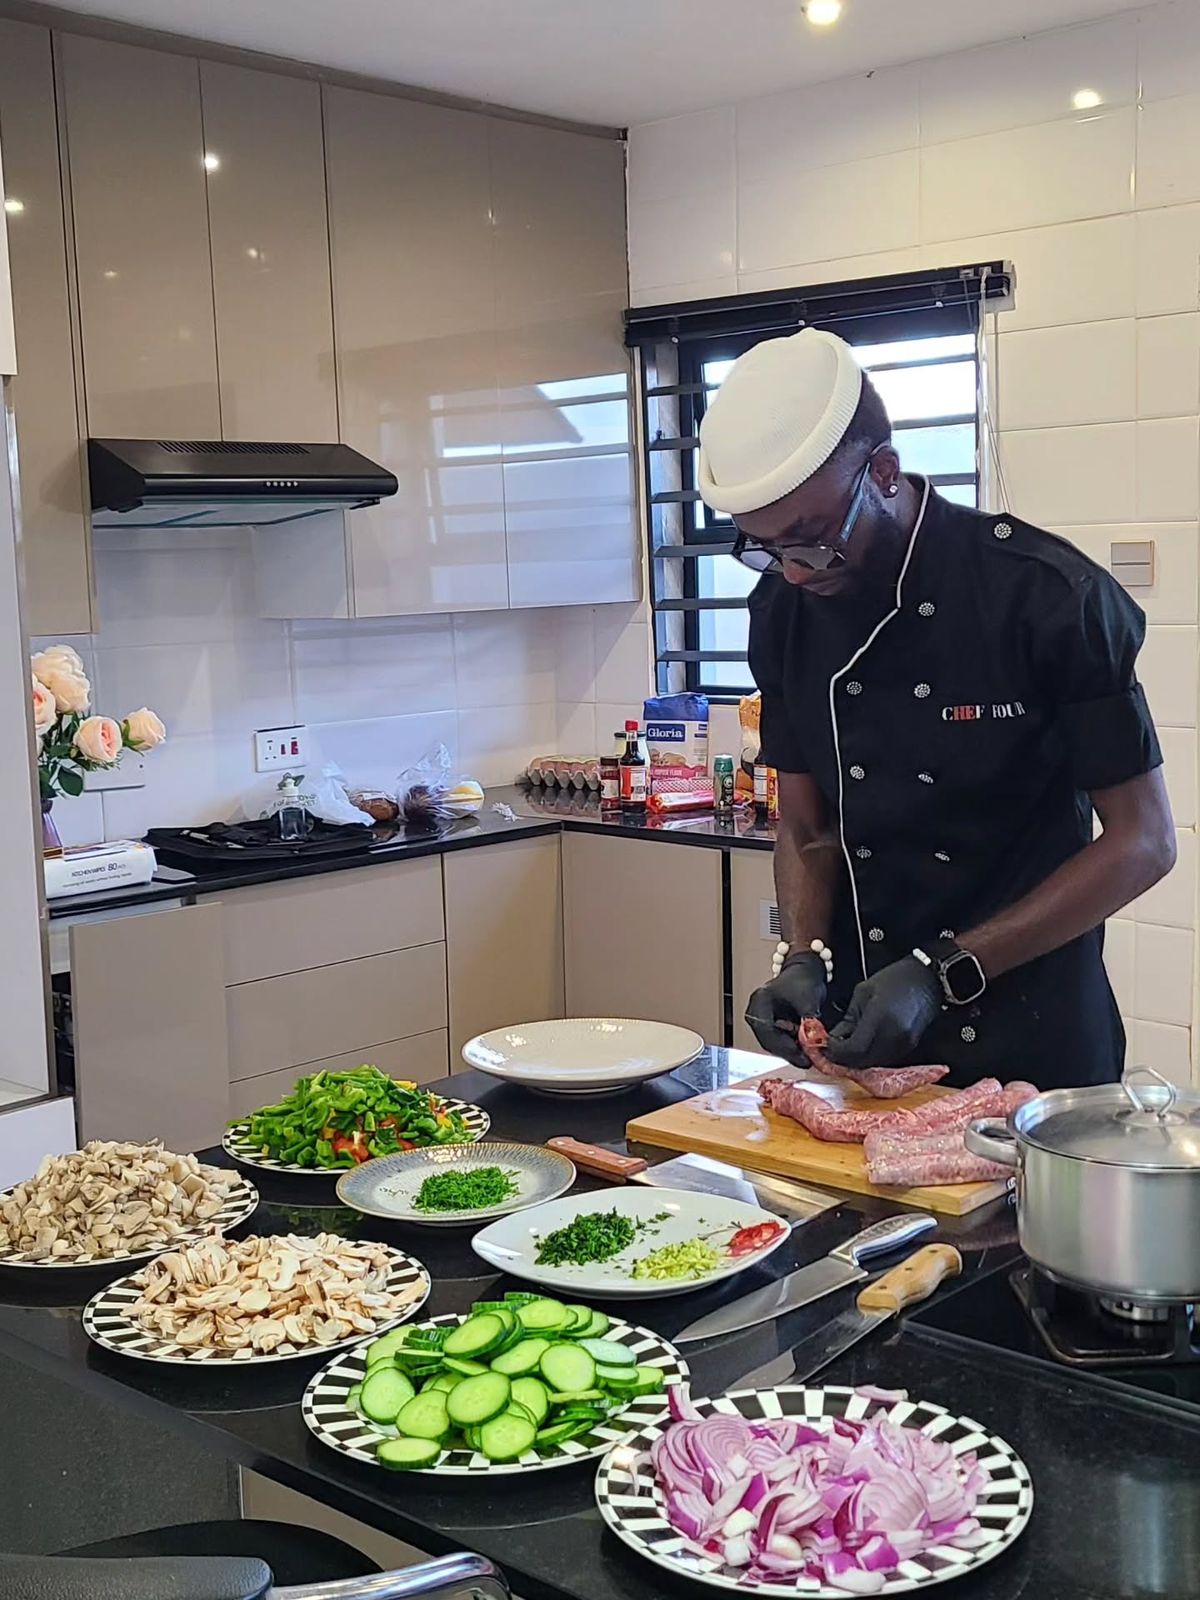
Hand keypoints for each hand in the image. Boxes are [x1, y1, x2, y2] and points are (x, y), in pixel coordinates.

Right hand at [745, 952, 827, 1062]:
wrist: (805, 971)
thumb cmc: (802, 978)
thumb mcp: (808, 1000)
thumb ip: (809, 1022)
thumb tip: (814, 1042)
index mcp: (759, 1003)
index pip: (766, 1031)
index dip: (784, 1047)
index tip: (801, 1056)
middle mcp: (756, 1012)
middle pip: (768, 1041)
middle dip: (788, 1052)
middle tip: (806, 1060)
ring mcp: (763, 1019)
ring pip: (774, 1043)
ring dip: (790, 1050)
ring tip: (808, 1054)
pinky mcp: (772, 1024)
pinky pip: (779, 1040)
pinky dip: (792, 1045)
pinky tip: (805, 1047)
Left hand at [823, 955, 942, 1067]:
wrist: (927, 979)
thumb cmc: (895, 979)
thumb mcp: (863, 992)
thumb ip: (849, 1018)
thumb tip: (834, 1037)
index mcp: (880, 1017)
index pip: (855, 1048)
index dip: (837, 1051)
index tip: (826, 1045)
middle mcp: (894, 1035)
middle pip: (863, 1060)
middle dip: (844, 1058)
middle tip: (832, 1049)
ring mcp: (905, 1043)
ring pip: (874, 1063)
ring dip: (857, 1059)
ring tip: (846, 1046)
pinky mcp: (910, 1046)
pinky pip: (885, 1058)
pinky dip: (871, 1055)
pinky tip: (864, 1045)